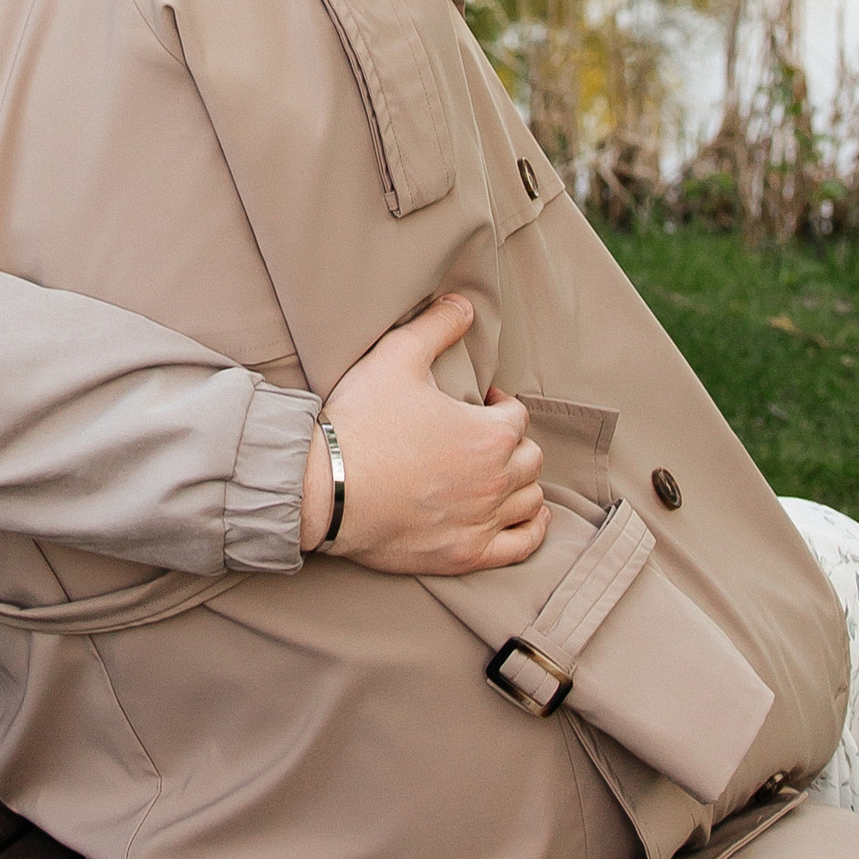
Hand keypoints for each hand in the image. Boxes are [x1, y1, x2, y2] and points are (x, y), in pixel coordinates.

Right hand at [300, 295, 546, 573]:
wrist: (325, 489)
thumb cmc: (362, 422)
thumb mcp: (396, 356)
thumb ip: (436, 325)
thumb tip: (464, 304)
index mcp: (490, 433)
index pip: (516, 415)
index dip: (499, 404)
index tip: (479, 402)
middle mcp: (497, 479)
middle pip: (528, 458)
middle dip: (511, 443)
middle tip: (483, 437)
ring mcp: (483, 521)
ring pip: (530, 499)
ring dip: (521, 482)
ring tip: (501, 472)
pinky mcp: (466, 554)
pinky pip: (521, 546)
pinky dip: (532, 531)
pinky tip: (531, 517)